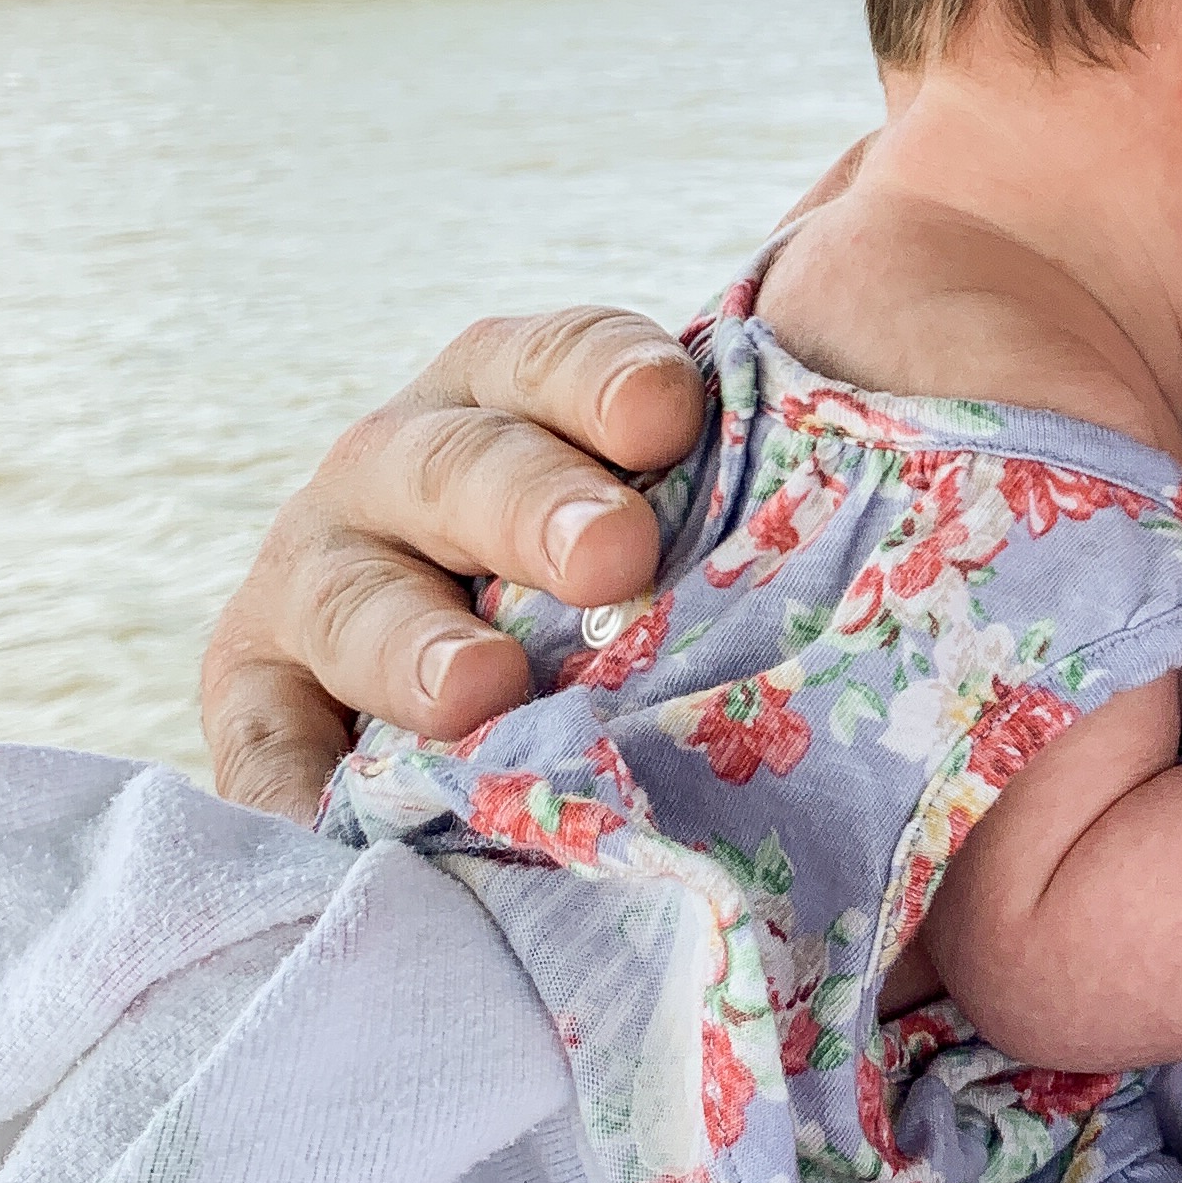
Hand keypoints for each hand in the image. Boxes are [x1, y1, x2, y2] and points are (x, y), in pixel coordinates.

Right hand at [200, 312, 705, 817]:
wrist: (512, 692)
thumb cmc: (654, 591)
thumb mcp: (687, 514)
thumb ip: (750, 492)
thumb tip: (918, 412)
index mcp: (512, 395)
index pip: (557, 358)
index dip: (607, 377)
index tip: (672, 416)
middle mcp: (405, 468)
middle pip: (457, 467)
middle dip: (528, 503)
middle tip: (613, 559)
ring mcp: (323, 581)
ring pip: (350, 594)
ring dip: (415, 641)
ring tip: (486, 691)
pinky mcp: (263, 701)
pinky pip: (264, 745)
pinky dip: (289, 787)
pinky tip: (331, 824)